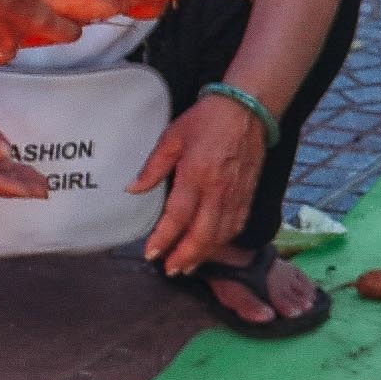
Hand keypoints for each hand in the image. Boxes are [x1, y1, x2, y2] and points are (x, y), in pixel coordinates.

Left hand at [128, 89, 267, 278]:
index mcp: (196, 175)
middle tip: (171, 269)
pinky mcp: (248, 194)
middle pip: (202, 234)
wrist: (246, 110)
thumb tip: (133, 189)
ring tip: (189, 265)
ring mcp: (235, 194)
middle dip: (185, 256)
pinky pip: (237, 225)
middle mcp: (217, 190)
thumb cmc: (207, 119)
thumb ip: (153, 167)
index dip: (164, 238)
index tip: (152, 253)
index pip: (177, 216)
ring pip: (221, 234)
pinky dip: (224, 240)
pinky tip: (213, 246)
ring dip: (204, 254)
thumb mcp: (172, 137)